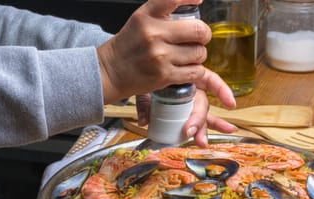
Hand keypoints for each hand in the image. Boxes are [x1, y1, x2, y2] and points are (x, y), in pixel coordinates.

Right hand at [97, 0, 235, 109]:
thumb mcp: (140, 20)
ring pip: (199, 53)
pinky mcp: (164, 76)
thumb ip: (163, 12)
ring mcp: (160, 56)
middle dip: (203, 35)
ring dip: (198, 56)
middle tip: (198, 39)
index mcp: (147, 16)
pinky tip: (186, 68)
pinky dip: (195, 71)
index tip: (198, 1)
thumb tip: (194, 2)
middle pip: (199, 30)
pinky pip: (195, 72)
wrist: (110, 72)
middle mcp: (154, 34)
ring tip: (187, 56)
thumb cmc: (127, 46)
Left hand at [135, 89, 237, 147]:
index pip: (210, 81)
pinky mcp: (186, 116)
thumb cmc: (149, 81)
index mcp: (188, 77)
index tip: (230, 104)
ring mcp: (191, 105)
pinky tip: (205, 141)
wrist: (141, 82)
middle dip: (197, 120)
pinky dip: (200, 133)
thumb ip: (145, 103)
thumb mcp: (146, 88)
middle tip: (189, 132)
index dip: (222, 91)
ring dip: (203, 130)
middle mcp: (193, 91)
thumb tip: (144, 121)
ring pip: (202, 117)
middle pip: (201, 105)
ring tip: (202, 142)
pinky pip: (196, 125)